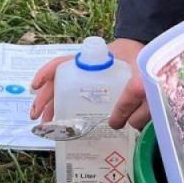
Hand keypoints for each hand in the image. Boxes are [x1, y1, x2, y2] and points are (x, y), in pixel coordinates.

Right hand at [29, 38, 148, 130]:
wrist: (148, 57)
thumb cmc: (138, 58)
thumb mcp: (137, 71)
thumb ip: (133, 93)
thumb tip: (117, 122)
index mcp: (91, 61)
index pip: (63, 63)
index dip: (47, 73)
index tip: (35, 85)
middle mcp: (84, 70)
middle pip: (58, 82)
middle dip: (45, 99)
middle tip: (37, 117)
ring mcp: (88, 81)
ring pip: (64, 93)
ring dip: (52, 107)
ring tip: (46, 125)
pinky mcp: (96, 93)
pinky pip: (77, 101)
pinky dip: (67, 111)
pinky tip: (64, 123)